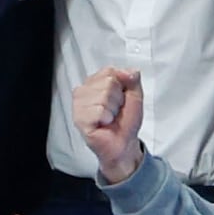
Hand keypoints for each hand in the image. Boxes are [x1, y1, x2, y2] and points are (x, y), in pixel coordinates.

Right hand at [70, 68, 146, 188]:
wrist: (123, 143)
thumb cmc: (125, 120)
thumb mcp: (135, 96)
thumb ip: (133, 80)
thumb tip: (131, 71)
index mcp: (95, 83)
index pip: (109, 71)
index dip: (122, 85)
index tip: (122, 98)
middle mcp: (84, 91)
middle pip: (108, 82)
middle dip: (118, 98)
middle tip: (116, 110)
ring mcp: (79, 105)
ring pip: (103, 96)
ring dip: (113, 109)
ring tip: (109, 117)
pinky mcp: (78, 118)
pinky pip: (98, 110)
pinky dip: (106, 118)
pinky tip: (103, 124)